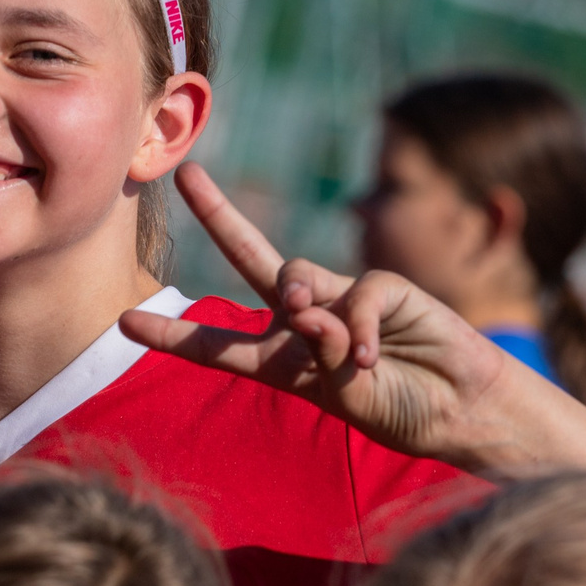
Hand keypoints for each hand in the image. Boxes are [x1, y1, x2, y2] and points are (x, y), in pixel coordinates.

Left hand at [118, 165, 518, 468]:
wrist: (462, 408)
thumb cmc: (401, 409)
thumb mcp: (346, 395)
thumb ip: (320, 355)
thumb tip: (304, 308)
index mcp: (283, 358)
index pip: (219, 345)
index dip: (174, 334)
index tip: (123, 322)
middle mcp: (305, 320)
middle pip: (252, 259)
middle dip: (221, 216)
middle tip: (188, 176)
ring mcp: (341, 297)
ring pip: (295, 273)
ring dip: (298, 301)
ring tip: (317, 332)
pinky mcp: (383, 287)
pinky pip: (356, 292)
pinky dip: (357, 325)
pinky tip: (367, 356)